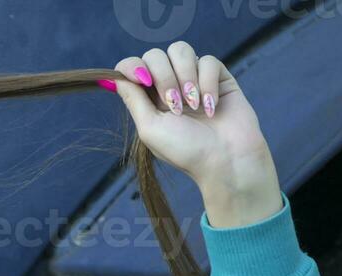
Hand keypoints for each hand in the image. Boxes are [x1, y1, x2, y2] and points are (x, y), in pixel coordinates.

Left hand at [102, 41, 281, 225]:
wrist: (225, 159)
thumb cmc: (186, 150)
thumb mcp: (150, 129)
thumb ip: (133, 100)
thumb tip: (115, 77)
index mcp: (149, 99)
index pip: (132, 66)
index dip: (133, 67)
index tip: (143, 81)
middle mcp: (170, 85)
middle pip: (155, 54)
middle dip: (164, 77)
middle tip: (175, 106)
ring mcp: (194, 79)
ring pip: (181, 50)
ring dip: (186, 76)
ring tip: (194, 106)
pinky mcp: (218, 76)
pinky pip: (208, 60)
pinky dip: (208, 82)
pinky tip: (211, 106)